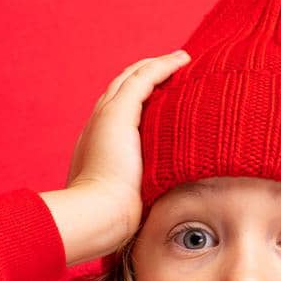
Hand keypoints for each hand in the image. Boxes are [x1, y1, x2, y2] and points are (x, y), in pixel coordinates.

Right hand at [50, 50, 191, 262]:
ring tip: (180, 61)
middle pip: (122, 88)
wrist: (97, 215)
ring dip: (156, 66)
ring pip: (132, 78)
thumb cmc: (111, 219)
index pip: (119, 112)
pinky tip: (182, 61)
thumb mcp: (124, 201)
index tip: (162, 97)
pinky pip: (144, 78)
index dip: (139, 100)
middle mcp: (98, 124)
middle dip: (146, 76)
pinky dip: (162, 66)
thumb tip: (153, 206)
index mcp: (97, 144)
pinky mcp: (118, 112)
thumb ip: (134, 194)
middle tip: (172, 70)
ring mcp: (105, 116)